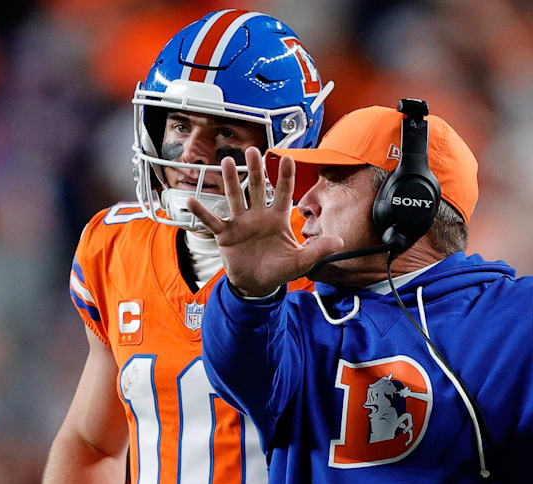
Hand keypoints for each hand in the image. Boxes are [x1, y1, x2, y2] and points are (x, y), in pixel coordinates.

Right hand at [186, 147, 341, 295]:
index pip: (284, 193)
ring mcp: (241, 223)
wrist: (258, 285)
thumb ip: (318, 250)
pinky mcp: (226, 235)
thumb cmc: (279, 270)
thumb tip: (340, 242)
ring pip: (235, 197)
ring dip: (231, 180)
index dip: (286, 176)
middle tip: (253, 149)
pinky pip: (213, 221)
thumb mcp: (301, 261)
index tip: (288, 157)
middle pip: (258, 187)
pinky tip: (192, 201)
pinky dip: (202, 212)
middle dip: (256, 169)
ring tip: (227, 161)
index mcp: (278, 218)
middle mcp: (258, 216)